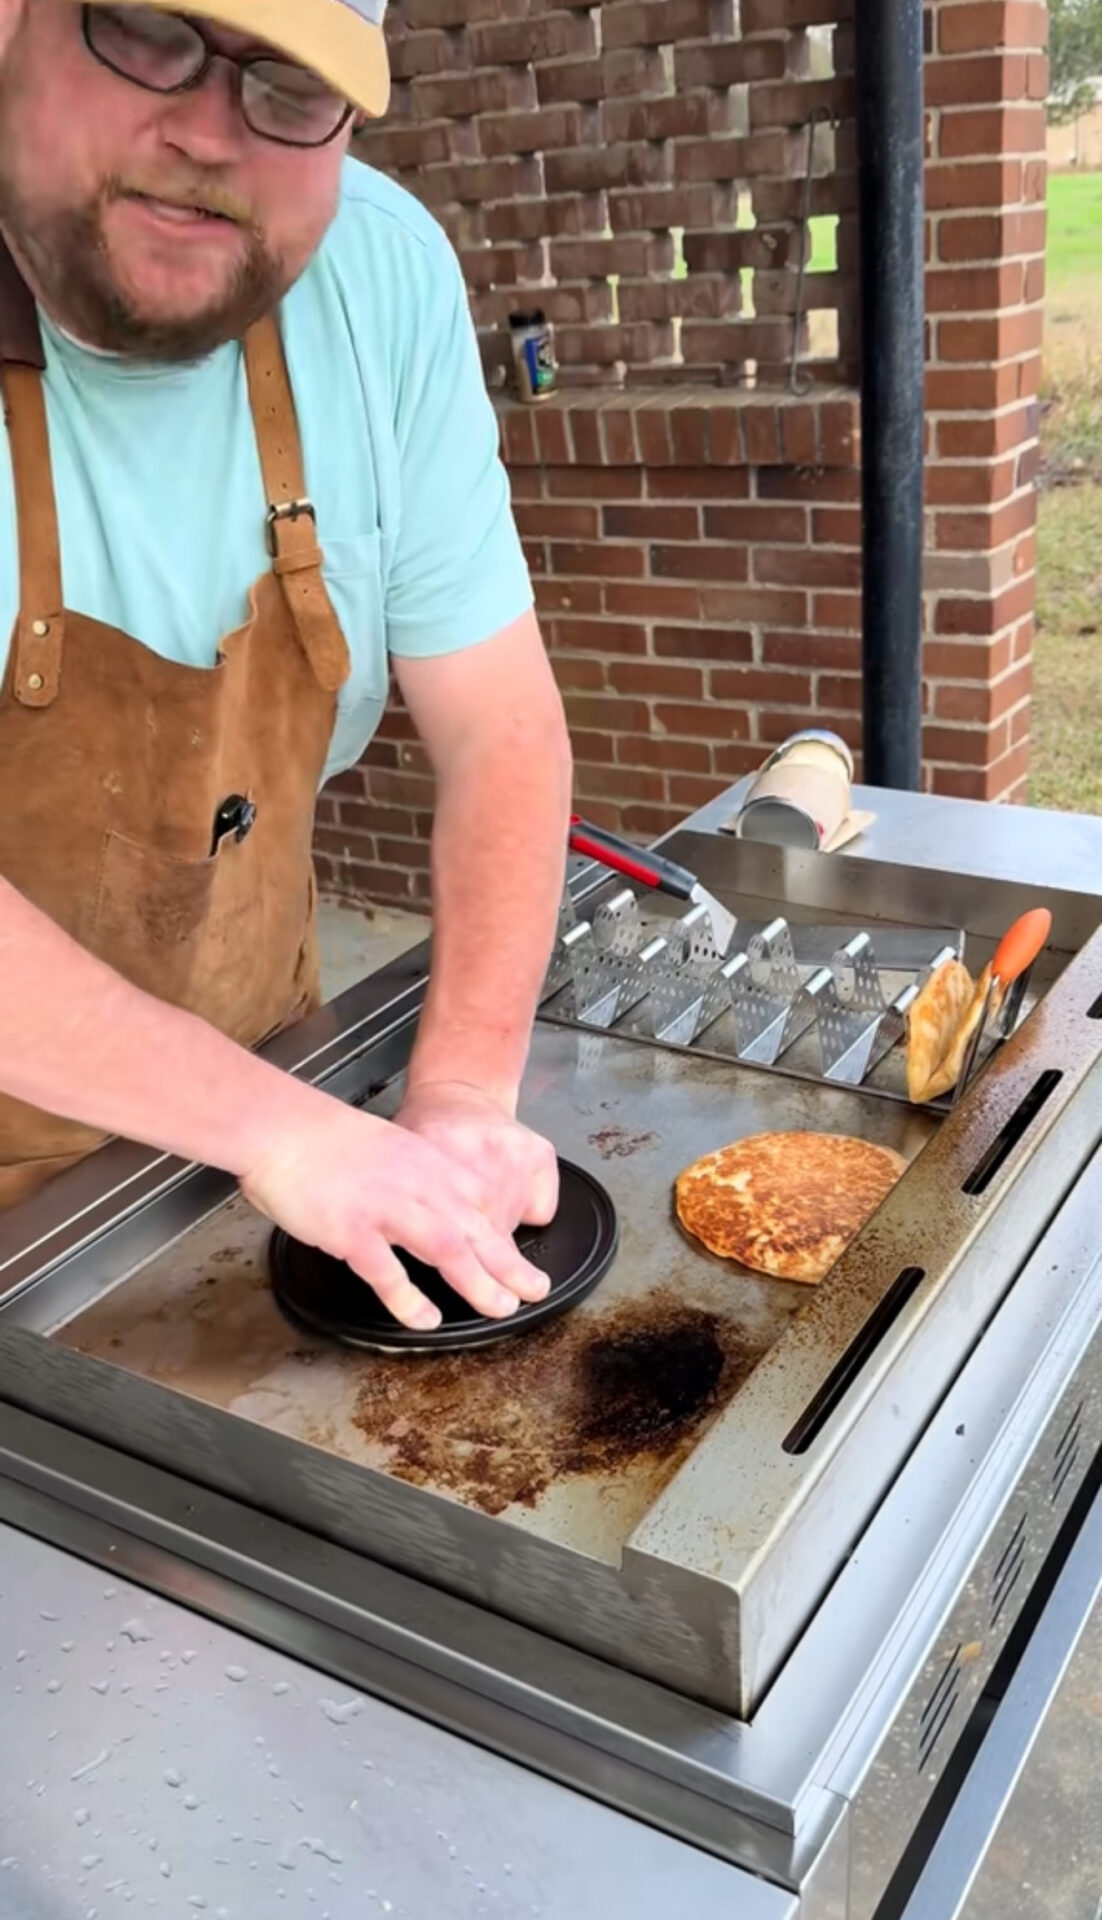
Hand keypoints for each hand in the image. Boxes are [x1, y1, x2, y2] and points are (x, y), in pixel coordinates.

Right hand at [240, 1092, 551, 1331]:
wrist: (282, 1127)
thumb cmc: (326, 1139)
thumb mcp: (389, 1147)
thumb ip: (413, 1175)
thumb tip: (427, 1204)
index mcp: (426, 1163)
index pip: (481, 1201)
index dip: (507, 1232)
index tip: (522, 1258)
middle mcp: (416, 1184)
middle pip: (476, 1228)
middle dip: (510, 1264)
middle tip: (535, 1290)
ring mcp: (386, 1207)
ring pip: (446, 1248)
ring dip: (478, 1281)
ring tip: (500, 1309)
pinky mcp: (352, 1229)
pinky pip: (387, 1270)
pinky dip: (409, 1297)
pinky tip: (426, 1320)